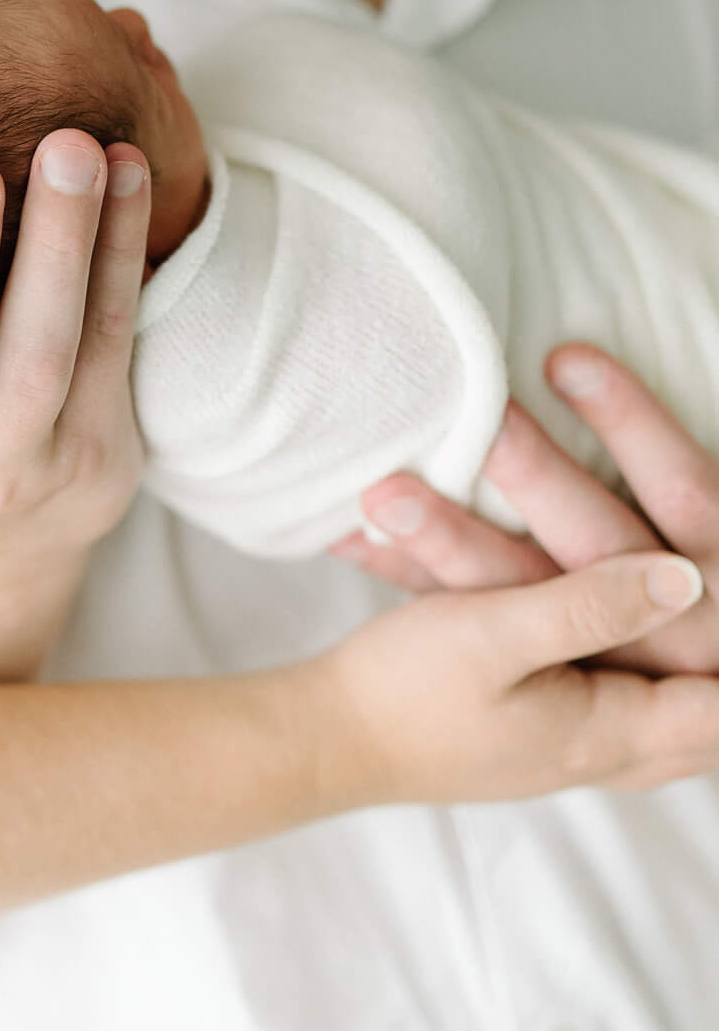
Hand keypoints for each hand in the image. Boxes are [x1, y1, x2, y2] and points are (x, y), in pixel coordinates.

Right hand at [320, 546, 718, 805]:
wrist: (329, 736)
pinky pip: (632, 718)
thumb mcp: (496, 633)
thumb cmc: (404, 688)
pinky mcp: (543, 737)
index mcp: (610, 734)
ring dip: (700, 680)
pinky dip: (658, 685)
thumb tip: (687, 577)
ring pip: (675, 725)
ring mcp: (573, 753)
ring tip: (711, 636)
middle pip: (712, 728)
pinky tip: (650, 649)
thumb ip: (591, 605)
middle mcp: (605, 755)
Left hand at [332, 348, 718, 672]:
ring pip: (519, 592)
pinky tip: (349, 538)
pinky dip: (412, 575)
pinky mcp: (543, 658)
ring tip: (381, 493)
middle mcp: (670, 614)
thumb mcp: (707, 520)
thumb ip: (686, 485)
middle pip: (597, 539)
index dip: (630, 423)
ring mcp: (604, 650)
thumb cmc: (703, 559)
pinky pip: (472, 616)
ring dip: (447, 540)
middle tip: (474, 418)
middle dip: (532, 475)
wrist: (701, 672)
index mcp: (717, 560)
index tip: (565, 358)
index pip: (682, 486)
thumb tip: (625, 413)